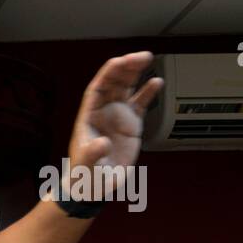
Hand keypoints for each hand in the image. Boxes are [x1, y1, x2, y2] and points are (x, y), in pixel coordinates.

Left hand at [67, 51, 162, 200]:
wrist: (94, 186)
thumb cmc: (85, 175)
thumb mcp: (87, 166)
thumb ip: (92, 154)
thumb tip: (101, 143)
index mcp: (89, 116)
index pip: (98, 88)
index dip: (110, 73)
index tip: (123, 61)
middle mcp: (103, 112)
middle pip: (114, 83)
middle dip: (126, 67)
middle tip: (143, 56)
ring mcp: (118, 117)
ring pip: (126, 89)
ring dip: (136, 73)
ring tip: (148, 59)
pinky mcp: (131, 125)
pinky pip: (140, 104)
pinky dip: (147, 93)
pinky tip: (157, 81)